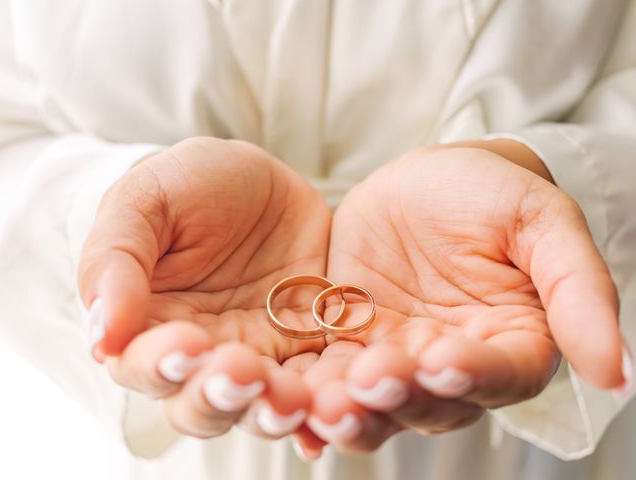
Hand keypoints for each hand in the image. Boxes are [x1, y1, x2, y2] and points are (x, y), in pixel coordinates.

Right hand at [78, 137, 330, 438]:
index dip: (160, 366)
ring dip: (272, 409)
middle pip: (202, 405)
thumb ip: (115, 261)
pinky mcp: (305, 344)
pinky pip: (315, 383)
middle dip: (220, 398)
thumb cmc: (187, 185)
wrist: (258, 179)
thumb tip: (102, 339)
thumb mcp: (145, 201)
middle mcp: (203, 350)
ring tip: (290, 396)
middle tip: (242, 372)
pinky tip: (328, 404)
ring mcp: (257, 351)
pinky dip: (322, 401)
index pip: (142, 367)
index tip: (185, 343)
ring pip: (259, 405)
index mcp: (150, 323)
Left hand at [297, 146, 623, 454]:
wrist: (426, 180)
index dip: (475, 373)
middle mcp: (451, 363)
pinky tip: (288, 400)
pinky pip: (328, 376)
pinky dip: (310, 393)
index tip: (445, 359)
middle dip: (400, 394)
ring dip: (349, 407)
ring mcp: (396, 358)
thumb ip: (578, 289)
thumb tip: (620, 372)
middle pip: (430, 401)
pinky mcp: (348, 344)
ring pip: (374, 401)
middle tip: (373, 378)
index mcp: (509, 341)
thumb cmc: (490, 194)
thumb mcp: (539, 222)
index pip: (500, 374)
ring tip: (323, 401)